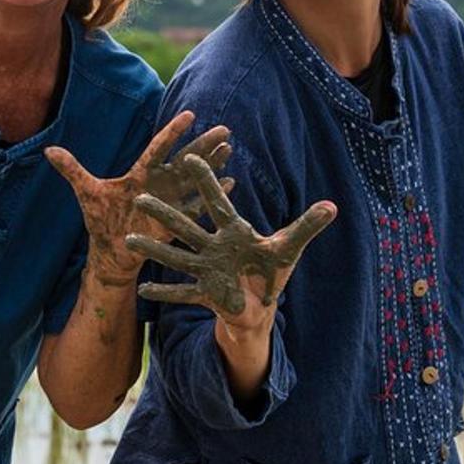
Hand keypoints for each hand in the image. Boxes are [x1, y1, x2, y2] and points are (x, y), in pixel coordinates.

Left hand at [45, 111, 231, 286]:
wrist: (110, 250)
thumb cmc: (101, 219)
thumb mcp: (86, 192)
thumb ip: (72, 170)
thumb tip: (49, 149)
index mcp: (141, 173)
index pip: (159, 148)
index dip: (174, 132)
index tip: (190, 114)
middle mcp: (160, 183)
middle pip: (186, 159)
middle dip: (204, 144)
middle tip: (225, 129)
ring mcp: (171, 201)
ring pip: (196, 179)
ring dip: (213, 165)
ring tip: (229, 150)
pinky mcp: (176, 219)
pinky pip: (198, 206)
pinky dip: (213, 194)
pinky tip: (230, 183)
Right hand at [127, 155, 335, 330]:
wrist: (260, 306)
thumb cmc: (270, 271)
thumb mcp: (289, 247)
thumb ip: (307, 226)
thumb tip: (333, 205)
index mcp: (233, 231)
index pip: (217, 203)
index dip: (205, 181)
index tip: (190, 157)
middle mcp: (213, 247)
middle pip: (186, 227)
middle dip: (165, 214)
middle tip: (140, 196)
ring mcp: (206, 270)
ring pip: (176, 258)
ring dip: (154, 250)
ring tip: (130, 239)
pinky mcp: (204, 294)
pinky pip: (180, 294)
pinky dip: (162, 294)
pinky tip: (140, 293)